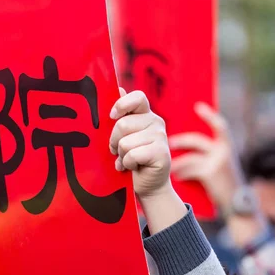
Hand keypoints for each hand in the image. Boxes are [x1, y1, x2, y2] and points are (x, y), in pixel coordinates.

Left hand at [109, 89, 185, 233]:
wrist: (146, 185)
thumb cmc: (131, 158)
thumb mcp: (123, 135)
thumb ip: (121, 115)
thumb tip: (118, 89)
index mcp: (145, 114)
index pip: (137, 97)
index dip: (121, 105)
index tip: (112, 116)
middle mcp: (156, 122)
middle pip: (122, 124)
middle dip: (114, 141)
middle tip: (117, 151)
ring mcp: (161, 137)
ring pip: (125, 143)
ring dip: (121, 156)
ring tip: (127, 161)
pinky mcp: (161, 153)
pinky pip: (132, 155)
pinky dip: (128, 164)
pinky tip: (133, 168)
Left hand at [168, 103, 239, 210]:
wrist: (237, 202)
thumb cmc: (226, 180)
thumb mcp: (222, 163)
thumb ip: (210, 151)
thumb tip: (188, 141)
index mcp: (227, 146)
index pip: (220, 126)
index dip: (209, 115)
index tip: (198, 106)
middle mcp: (224, 151)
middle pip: (197, 141)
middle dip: (182, 141)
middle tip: (170, 142)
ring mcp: (218, 163)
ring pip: (191, 157)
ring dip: (178, 162)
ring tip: (171, 165)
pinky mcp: (211, 174)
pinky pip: (191, 170)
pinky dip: (182, 173)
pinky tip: (177, 177)